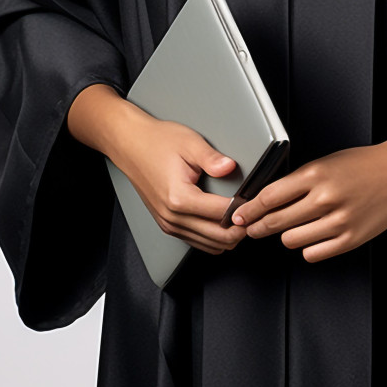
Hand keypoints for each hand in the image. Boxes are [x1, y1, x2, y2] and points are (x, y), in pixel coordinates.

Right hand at [89, 100, 248, 255]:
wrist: (130, 145)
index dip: (243, 209)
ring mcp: (169, 224)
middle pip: (218, 238)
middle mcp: (173, 217)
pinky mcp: (168, 225)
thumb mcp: (189, 142)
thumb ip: (212, 158)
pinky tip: (224, 222)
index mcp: (179, 198)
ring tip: (242, 217)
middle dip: (241, 228)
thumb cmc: (157, 141)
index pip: (222, 214)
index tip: (255, 200)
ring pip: (209, 246)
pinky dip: (214, 237)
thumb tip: (230, 167)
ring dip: (228, 236)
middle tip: (255, 212)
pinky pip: (197, 242)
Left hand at [229, 143, 386, 262]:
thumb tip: (266, 200)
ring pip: (292, 240)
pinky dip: (308, 248)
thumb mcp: (325, 162)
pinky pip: (313, 254)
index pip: (270, 196)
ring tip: (294, 226)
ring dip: (287, 235)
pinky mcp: (350, 239)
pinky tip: (312, 236)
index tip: (238, 215)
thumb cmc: (360, 165)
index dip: (249, 209)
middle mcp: (325, 198)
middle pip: (276, 221)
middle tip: (250, 228)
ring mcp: (339, 221)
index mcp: (316, 173)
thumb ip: (298, 181)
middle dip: (257, 226)